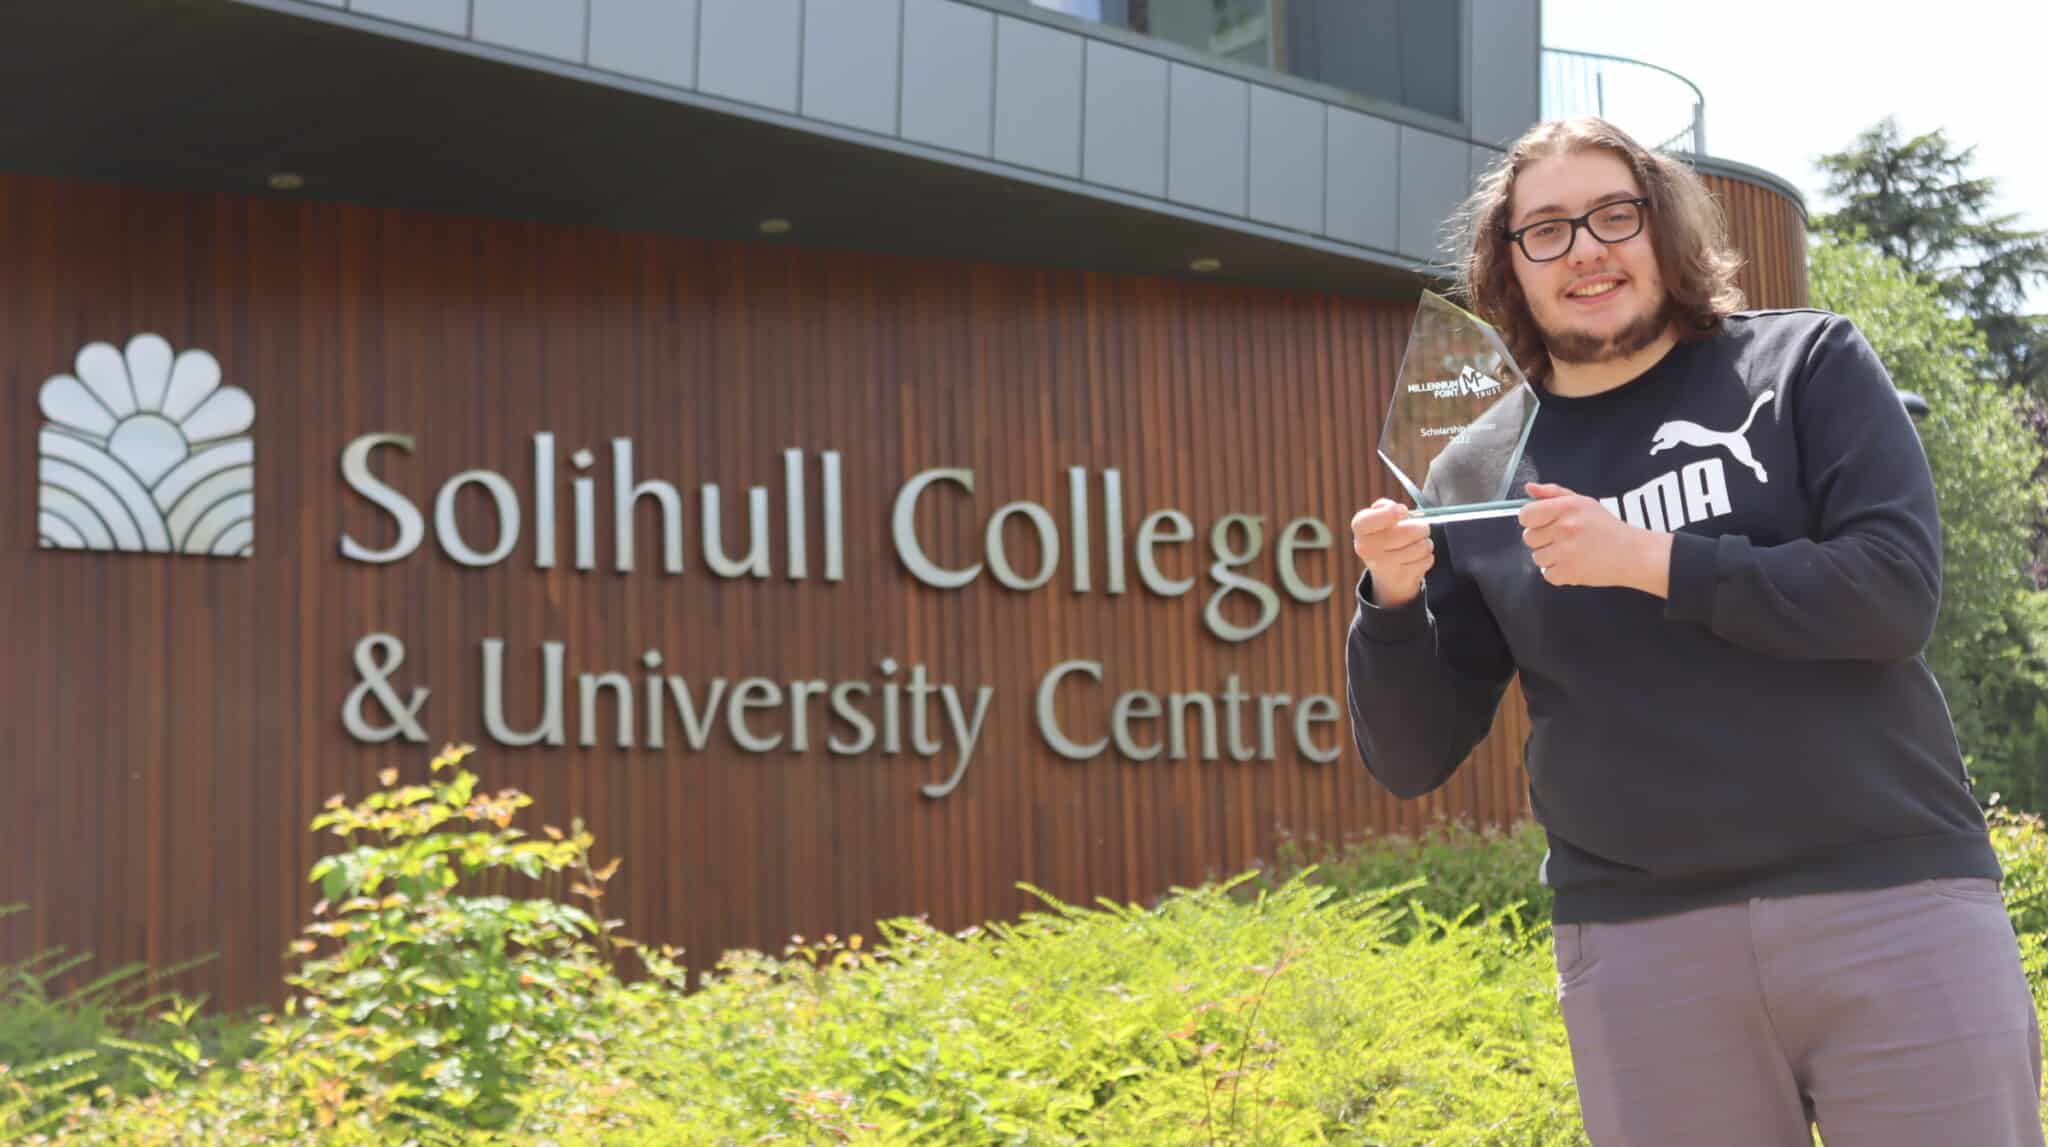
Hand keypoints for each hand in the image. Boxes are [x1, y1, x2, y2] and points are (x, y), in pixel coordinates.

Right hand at [1351, 498, 1434, 607]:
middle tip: (1420, 528)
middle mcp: (1368, 549)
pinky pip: (1427, 560)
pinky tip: (1417, 558)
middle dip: (1421, 527)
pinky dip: (1427, 556)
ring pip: (1422, 546)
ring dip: (1425, 542)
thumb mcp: (1378, 518)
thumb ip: (1385, 507)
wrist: (1385, 572)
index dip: (1391, 513)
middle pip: (1409, 532)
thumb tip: (1399, 510)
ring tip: (1417, 543)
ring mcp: (1384, 566)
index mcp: (1361, 529)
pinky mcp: (1401, 578)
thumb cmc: (1385, 535)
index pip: (1371, 520)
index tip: (1403, 511)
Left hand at [1518, 482, 1671, 596]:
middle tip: (1565, 539)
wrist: (1633, 554)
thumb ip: (1552, 494)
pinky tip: (1575, 564)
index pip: (1526, 514)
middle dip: (1543, 539)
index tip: (1543, 524)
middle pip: (1529, 537)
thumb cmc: (1606, 528)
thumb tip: (1529, 488)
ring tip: (1572, 552)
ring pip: (1537, 557)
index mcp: (1566, 507)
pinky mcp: (1569, 572)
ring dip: (1551, 557)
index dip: (1532, 520)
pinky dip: (1559, 573)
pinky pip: (1547, 574)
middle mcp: (1565, 527)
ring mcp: (1566, 551)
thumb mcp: (1582, 502)